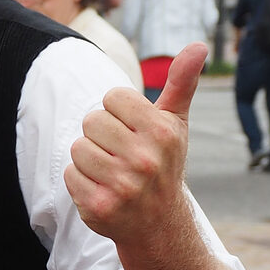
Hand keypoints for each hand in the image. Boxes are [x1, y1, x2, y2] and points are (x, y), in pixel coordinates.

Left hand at [64, 42, 203, 247]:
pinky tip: (102, 189)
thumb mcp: (176, 123)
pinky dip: (80, 181)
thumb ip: (182, 83)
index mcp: (163, 132)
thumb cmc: (164, 163)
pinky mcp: (99, 207)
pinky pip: (70, 175)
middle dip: (101, 135)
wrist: (159, 224)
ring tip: (111, 172)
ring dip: (89, 158)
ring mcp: (122, 185)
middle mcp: (144, 159)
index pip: (113, 97)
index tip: (133, 131)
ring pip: (78, 147)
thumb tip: (199, 45)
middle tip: (121, 154)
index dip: (118, 112)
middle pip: (92, 121)